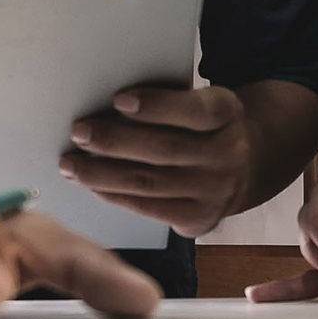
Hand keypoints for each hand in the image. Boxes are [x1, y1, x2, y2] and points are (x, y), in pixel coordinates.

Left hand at [60, 85, 250, 237]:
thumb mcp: (200, 101)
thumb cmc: (204, 126)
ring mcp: (215, 192)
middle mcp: (227, 155)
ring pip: (151, 183)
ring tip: (72, 164)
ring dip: (103, 174)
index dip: (156, 106)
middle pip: (164, 149)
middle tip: (79, 132)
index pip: (193, 110)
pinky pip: (150, 209)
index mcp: (227, 113)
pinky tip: (93, 186)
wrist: (245, 166)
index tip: (119, 100)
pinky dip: (116, 197)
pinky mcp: (200, 219)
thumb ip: (169, 100)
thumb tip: (107, 104)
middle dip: (115, 141)